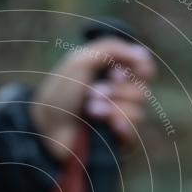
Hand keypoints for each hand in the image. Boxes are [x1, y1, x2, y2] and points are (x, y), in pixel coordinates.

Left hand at [31, 38, 156, 161]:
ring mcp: (119, 121)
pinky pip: (134, 132)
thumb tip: (142, 53)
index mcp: (113, 76)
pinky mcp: (117, 142)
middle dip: (118, 90)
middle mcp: (120, 98)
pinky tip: (109, 125)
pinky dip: (121, 124)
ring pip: (138, 111)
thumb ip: (112, 48)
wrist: (46, 126)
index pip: (145, 69)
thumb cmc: (60, 93)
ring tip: (90, 110)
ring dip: (113, 107)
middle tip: (92, 92)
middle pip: (142, 90)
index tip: (118, 71)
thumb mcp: (81, 60)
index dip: (139, 68)